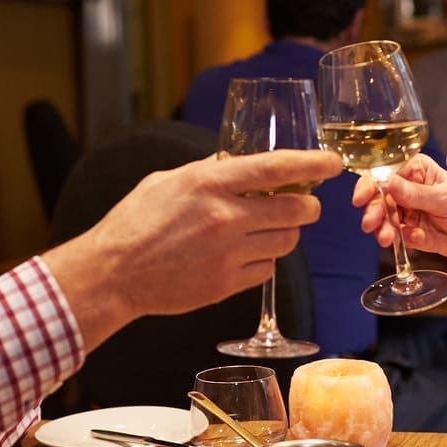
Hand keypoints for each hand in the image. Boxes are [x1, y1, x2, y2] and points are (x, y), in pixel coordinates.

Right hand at [44, 149, 343, 347]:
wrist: (114, 273)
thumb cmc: (135, 221)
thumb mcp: (169, 181)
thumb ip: (208, 170)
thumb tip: (238, 161)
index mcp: (210, 184)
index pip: (277, 168)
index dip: (313, 164)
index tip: (333, 163)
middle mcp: (225, 218)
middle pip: (296, 211)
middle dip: (308, 207)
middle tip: (304, 205)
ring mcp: (228, 254)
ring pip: (286, 242)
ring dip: (286, 234)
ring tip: (267, 229)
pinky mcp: (225, 285)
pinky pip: (266, 271)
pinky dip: (263, 262)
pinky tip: (244, 255)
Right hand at [351, 153, 446, 266]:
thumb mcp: (445, 197)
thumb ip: (415, 194)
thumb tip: (388, 183)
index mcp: (416, 170)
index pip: (386, 173)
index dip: (370, 184)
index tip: (361, 198)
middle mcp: (407, 190)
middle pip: (379, 197)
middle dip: (373, 211)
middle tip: (370, 224)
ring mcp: (406, 212)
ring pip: (384, 218)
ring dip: (383, 228)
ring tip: (386, 239)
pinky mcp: (409, 233)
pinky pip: (398, 236)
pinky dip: (404, 238)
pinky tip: (419, 237)